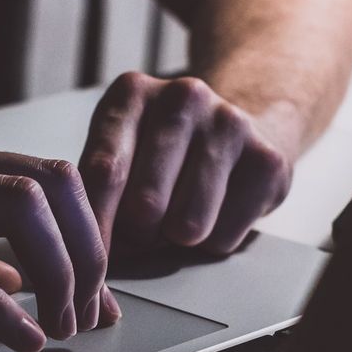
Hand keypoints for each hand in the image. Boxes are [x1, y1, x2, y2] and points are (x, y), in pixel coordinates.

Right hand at [0, 125, 117, 351]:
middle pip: (52, 182)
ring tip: (60, 324)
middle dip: (88, 250)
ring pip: (18, 206)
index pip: (47, 179)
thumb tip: (22, 278)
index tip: (100, 292)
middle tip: (88, 311)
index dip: (88, 236)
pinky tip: (17, 336)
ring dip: (56, 270)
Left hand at [79, 72, 293, 256]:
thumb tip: (85, 248)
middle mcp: (183, 97)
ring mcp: (230, 124)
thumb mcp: (119, 150)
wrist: (238, 130)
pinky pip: (224, 237)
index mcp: (132, 93)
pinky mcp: (267, 160)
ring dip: (176, 240)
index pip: (103, 172)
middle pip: (145, 206)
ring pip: (187, 227)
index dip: (94, 226)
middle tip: (143, 229)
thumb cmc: (161, 152)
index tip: (88, 258)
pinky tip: (215, 212)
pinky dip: (212, 242)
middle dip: (138, 236)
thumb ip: (96, 190)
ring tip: (177, 217)